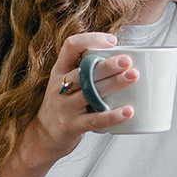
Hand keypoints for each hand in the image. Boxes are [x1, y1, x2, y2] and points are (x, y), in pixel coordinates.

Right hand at [23, 33, 139, 162]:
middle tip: (127, 60)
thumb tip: (124, 56)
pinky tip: (128, 111)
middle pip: (83, 71)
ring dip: (114, 83)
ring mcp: (64, 107)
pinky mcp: (71, 126)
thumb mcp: (66, 83)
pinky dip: (112, 115)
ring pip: (90, 93)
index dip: (91, 39)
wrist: (43, 137)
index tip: (112, 41)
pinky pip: (94, 120)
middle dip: (107, 65)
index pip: (70, 47)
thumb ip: (86, 71)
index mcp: (60, 70)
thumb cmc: (64, 105)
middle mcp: (60, 86)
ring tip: (134, 76)